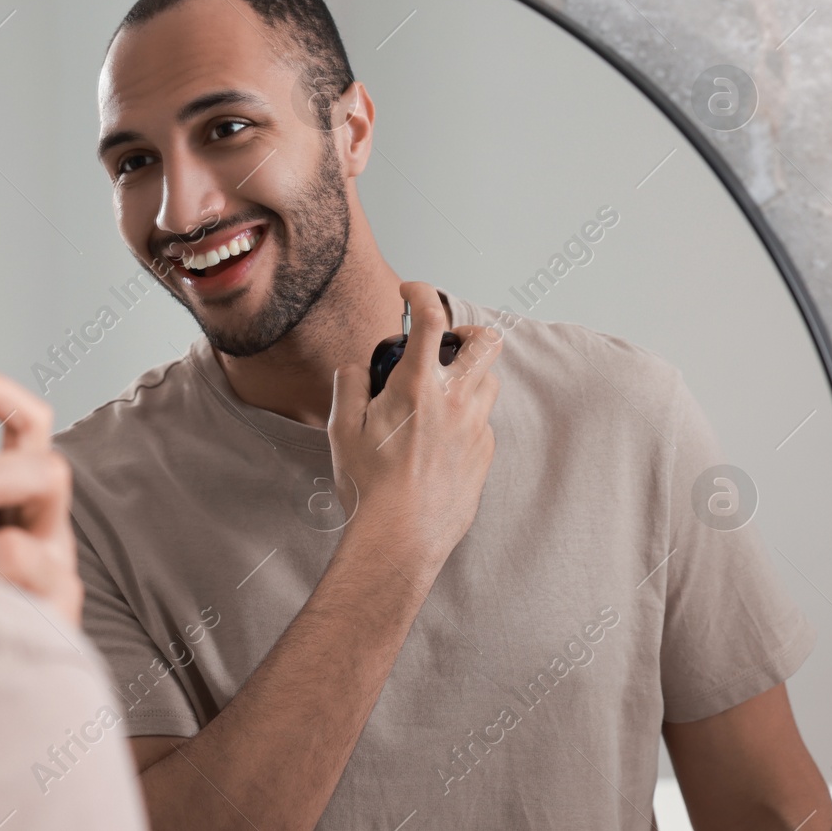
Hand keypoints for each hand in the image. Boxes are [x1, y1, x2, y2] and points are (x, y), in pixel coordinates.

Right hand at [326, 281, 502, 581]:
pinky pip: (483, 420)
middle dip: (467, 331)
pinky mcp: (484, 455)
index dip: (422, 293)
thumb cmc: (369, 487)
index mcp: (417, 387)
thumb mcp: (342, 429)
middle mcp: (455, 401)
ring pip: (489, 381)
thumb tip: (358, 368)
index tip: (411, 292)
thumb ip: (350, 385)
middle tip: (445, 342)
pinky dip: (466, 415)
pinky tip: (439, 435)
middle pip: (486, 342)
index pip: (431, 318)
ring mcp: (476, 429)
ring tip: (438, 391)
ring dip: (468, 374)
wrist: (400, 538)